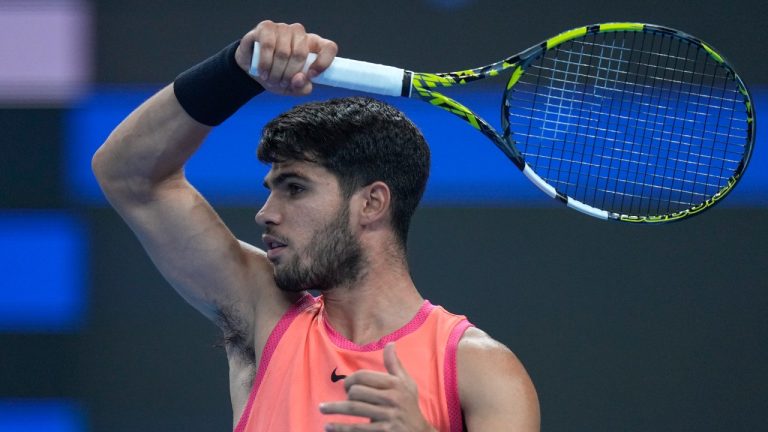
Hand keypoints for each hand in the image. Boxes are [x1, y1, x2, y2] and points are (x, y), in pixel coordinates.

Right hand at [235, 20, 337, 95]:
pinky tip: (262, 72)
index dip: (323, 62)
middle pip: (301, 53)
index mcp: (313, 46)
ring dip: (275, 72)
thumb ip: (302, 88)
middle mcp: (300, 34)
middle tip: (281, 83)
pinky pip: (268, 45)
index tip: (311, 76)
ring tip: (271, 79)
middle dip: (289, 74)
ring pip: (284, 52)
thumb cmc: (277, 75)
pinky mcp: (266, 27)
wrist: (253, 69)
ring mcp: (283, 28)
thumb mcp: (292, 88)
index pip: (329, 47)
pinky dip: (265, 63)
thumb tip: (300, 79)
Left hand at [319, 343, 435, 431]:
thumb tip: (390, 343)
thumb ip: (395, 364)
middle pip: (357, 392)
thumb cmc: (409, 404)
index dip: (350, 380)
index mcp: (395, 384)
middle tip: (343, 398)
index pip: (364, 376)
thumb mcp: (406, 383)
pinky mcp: (383, 431)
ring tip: (322, 408)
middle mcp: (392, 399)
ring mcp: (388, 416)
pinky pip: (357, 429)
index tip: (346, 386)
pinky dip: (341, 428)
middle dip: (346, 395)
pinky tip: (328, 426)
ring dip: (334, 408)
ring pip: (354, 409)